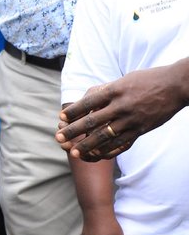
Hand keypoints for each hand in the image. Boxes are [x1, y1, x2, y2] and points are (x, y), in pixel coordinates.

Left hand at [57, 64, 188, 159]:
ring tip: (73, 152)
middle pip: (92, 121)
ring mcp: (131, 120)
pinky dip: (106, 150)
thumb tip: (89, 98)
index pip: (88, 102)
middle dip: (73, 131)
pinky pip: (120, 144)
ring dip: (86, 145)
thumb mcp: (125, 79)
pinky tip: (96, 155)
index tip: (61, 117)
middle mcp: (121, 105)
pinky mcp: (141, 130)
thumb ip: (107, 90)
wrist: (175, 86)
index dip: (73, 111)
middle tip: (58, 138)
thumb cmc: (148, 79)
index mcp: (115, 90)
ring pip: (104, 136)